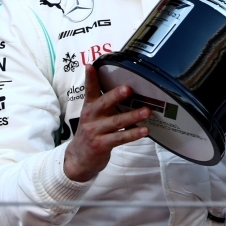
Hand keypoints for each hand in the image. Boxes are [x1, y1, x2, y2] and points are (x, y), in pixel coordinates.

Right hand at [63, 65, 149, 181]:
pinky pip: (120, 138)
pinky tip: (145, 130)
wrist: (78, 159)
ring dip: (133, 116)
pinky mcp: (101, 145)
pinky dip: (133, 134)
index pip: (90, 90)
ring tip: (147, 111)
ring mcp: (95, 131)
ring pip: (116, 121)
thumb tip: (124, 86)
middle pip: (104, 103)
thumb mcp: (93, 114)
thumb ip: (105, 101)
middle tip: (128, 89)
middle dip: (116, 95)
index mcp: (90, 106)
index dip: (90, 78)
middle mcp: (91, 116)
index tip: (91, 66)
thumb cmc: (92, 132)